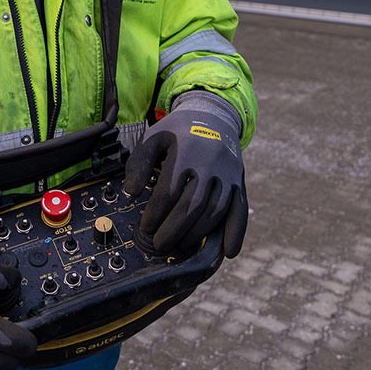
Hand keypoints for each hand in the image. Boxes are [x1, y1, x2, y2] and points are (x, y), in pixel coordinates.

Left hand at [124, 93, 247, 257]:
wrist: (214, 116)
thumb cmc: (179, 131)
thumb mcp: (155, 137)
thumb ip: (139, 163)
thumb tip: (130, 191)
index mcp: (186, 152)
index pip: (169, 191)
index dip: (155, 214)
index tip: (145, 227)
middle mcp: (210, 164)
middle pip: (192, 205)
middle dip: (173, 230)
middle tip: (158, 244)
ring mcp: (228, 175)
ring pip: (214, 212)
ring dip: (197, 234)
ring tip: (180, 246)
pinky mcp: (240, 182)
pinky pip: (240, 211)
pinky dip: (236, 233)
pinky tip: (228, 252)